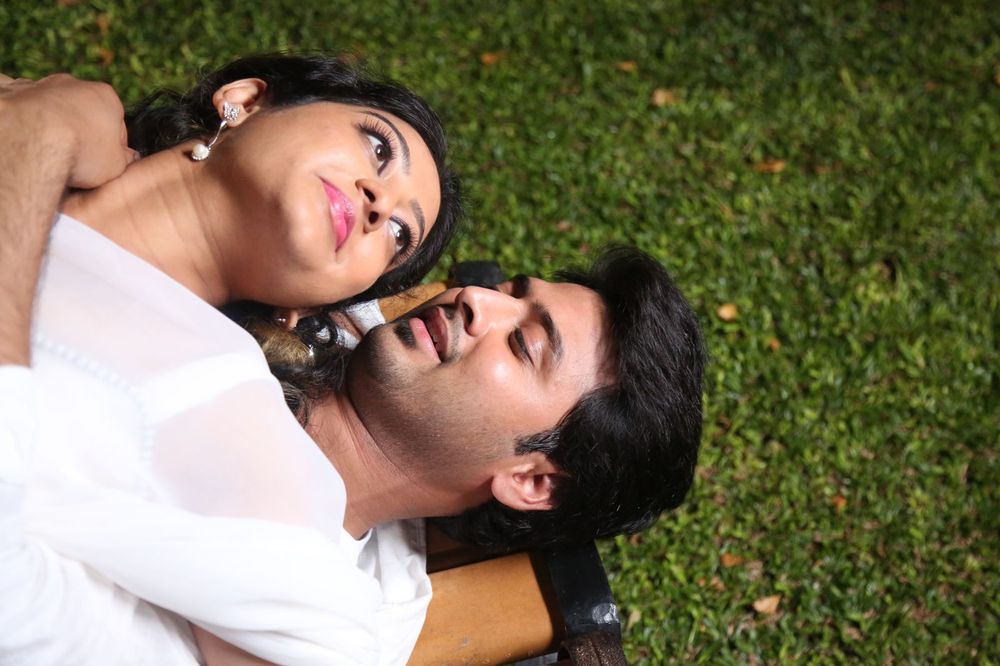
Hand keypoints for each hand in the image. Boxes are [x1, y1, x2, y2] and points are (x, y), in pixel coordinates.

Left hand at [0, 72, 136, 188]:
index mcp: (105, 97)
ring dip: (49, 120)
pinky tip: (18, 128)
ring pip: (49, 103)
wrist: (31, 140)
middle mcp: (73, 84)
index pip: (116, 121)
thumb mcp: (116, 166)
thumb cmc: (80, 152)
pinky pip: (14, 98)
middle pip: (81, 108)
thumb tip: (128, 158)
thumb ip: (123, 159)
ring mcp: (40, 85)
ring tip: (45, 149)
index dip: (111, 145)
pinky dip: (17, 111)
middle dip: (79, 128)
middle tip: (74, 157)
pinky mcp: (9, 91)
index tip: (102, 162)